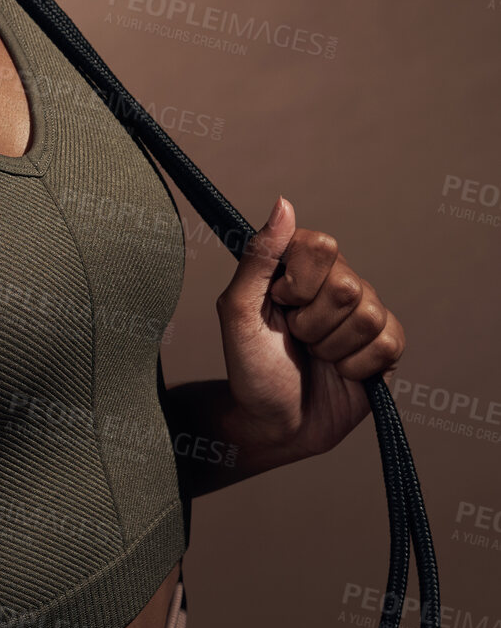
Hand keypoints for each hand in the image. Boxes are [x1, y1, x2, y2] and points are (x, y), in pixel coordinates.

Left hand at [215, 196, 405, 463]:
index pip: (321, 245)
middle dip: (311, 324)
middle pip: (346, 285)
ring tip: (315, 356)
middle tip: (295, 338)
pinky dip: (356, 366)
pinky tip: (340, 372)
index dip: (298, 283)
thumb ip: (258, 257)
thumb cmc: (251, 368)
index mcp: (302, 266)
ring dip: (331, 348)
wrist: (274, 424)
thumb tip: (284, 203)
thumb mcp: (238, 312)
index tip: (278, 304)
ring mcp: (364, 313)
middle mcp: (337, 282)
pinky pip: (389, 343)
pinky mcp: (385, 347)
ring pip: (367, 315)